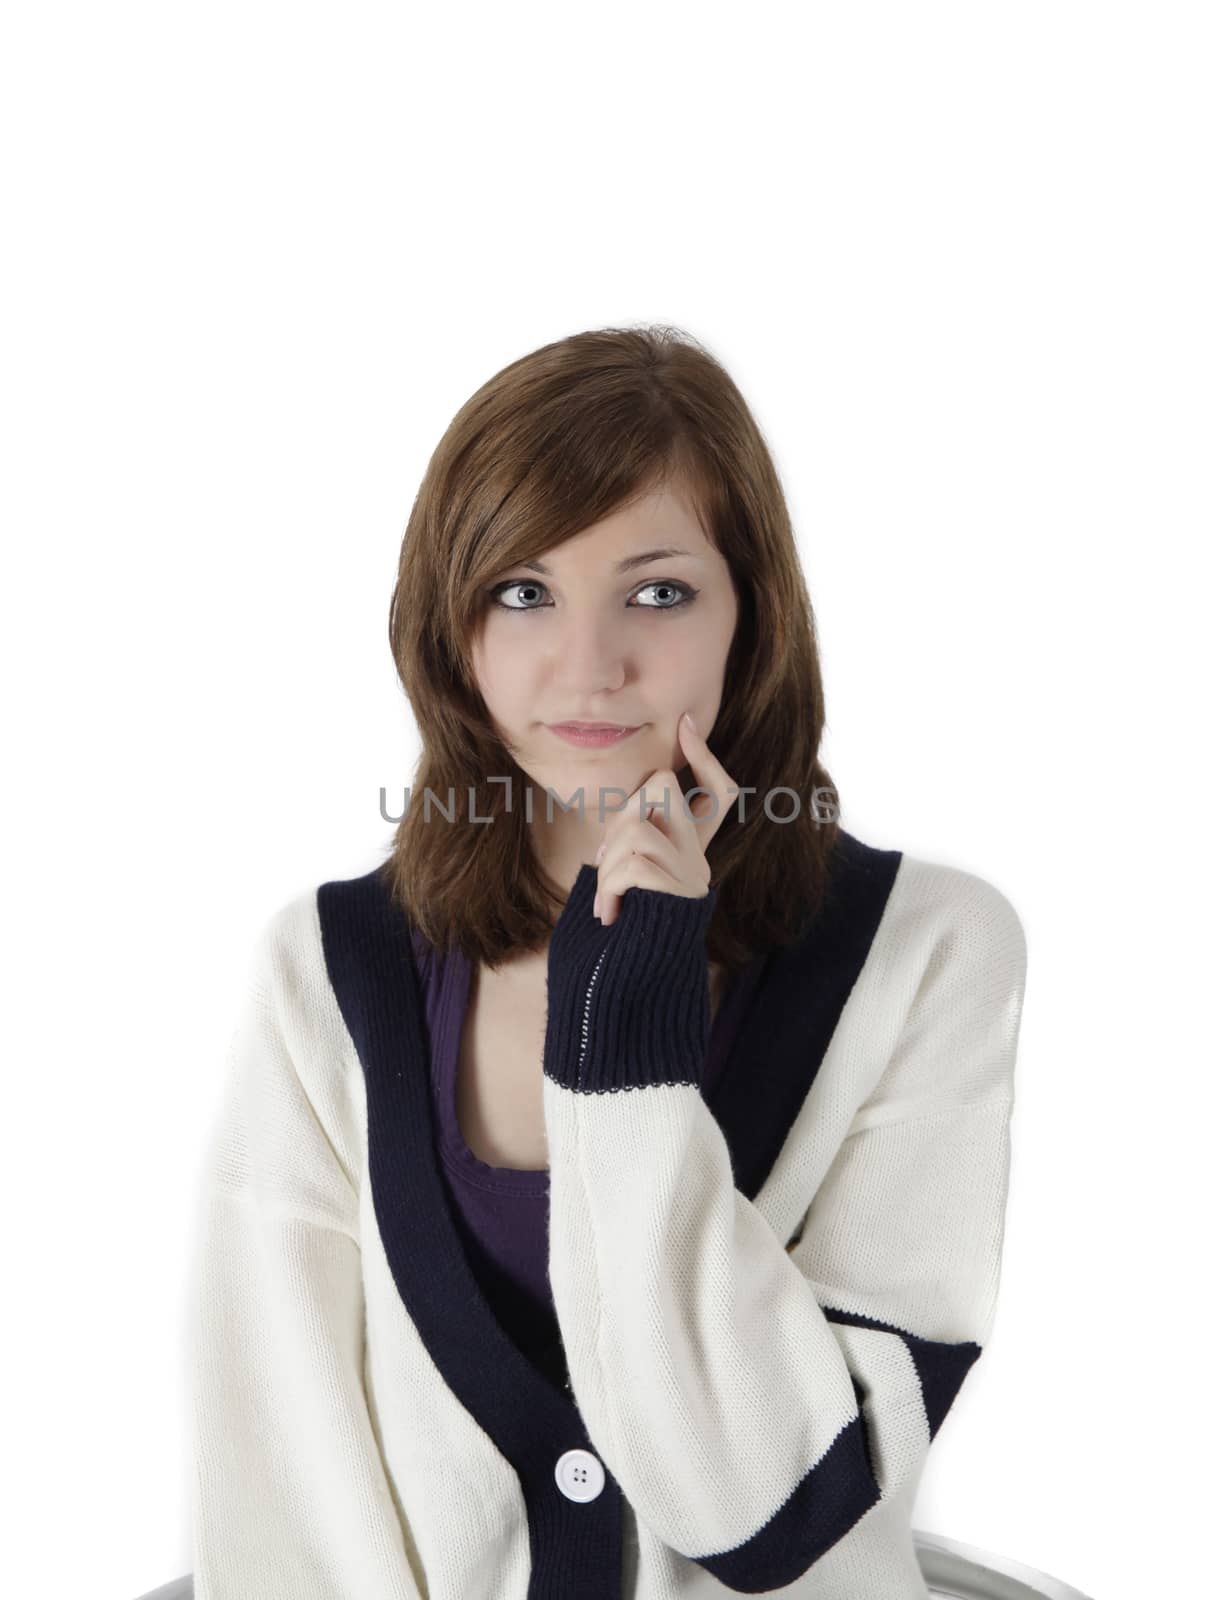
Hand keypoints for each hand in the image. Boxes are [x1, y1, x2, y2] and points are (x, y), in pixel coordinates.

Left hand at [592, 711, 737, 924]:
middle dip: (623, 811)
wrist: (632, 977)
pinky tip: (609, 913)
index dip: (705, 756)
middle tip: (607, 860)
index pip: (719, 790)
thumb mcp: (632, 871)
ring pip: (638, 826)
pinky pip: (631, 865)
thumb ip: (638, 836)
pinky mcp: (676, 894)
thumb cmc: (626, 923)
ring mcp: (691, 874)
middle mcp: (700, 856)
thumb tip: (632, 805)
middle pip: (664, 789)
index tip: (687, 723)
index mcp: (692, 847)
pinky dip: (609, 888)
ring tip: (606, 897)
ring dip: (608, 861)